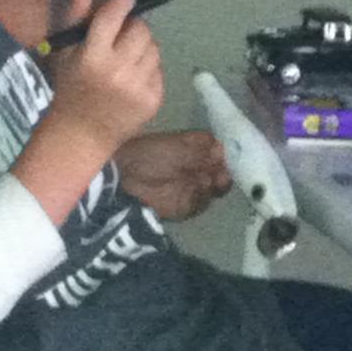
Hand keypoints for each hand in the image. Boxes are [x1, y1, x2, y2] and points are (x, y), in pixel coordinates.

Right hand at [43, 0, 164, 155]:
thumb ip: (75, 18)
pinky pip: (158, 70)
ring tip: (126, 59)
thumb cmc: (71, 89)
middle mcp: (118, 70)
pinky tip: (132, 79)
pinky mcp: (153, 99)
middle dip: (133, 27)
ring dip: (142, 47)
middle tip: (123, 35)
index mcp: (93, 56)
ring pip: (153, 48)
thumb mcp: (66, 53)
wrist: (82, 135)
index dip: (122, 3)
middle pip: (141, 30)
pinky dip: (148, 69)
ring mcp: (139, 86)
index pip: (113, 17)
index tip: (125, 0)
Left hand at [115, 130, 231, 220]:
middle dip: (224, 170)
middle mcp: (195, 166)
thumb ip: (201, 148)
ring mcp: (191, 186)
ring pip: (216, 187)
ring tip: (213, 179)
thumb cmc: (150, 154)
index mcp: (192, 147)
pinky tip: (201, 188)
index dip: (224, 152)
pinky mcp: (185, 205)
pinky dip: (204, 196)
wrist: (125, 179)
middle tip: (223, 171)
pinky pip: (202, 202)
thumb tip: (223, 149)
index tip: (226, 155)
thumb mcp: (177, 145)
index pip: (217, 149)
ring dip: (217, 183)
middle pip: (220, 169)